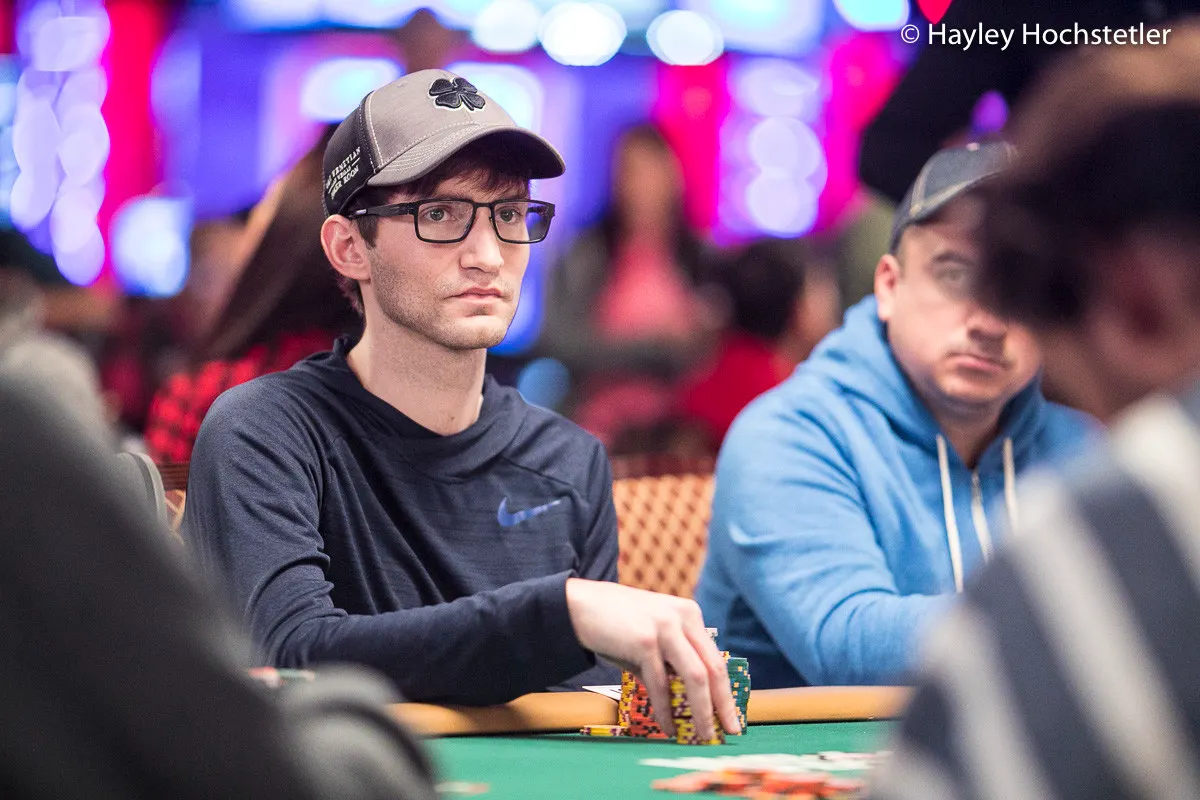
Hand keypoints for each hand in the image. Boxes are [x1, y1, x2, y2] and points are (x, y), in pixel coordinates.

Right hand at [564, 578, 740, 738]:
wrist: (578, 606)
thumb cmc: (615, 626)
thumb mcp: (653, 637)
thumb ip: (672, 661)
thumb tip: (690, 701)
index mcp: (689, 614)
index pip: (715, 658)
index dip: (726, 690)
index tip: (731, 715)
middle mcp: (683, 617)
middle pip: (713, 669)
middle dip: (724, 704)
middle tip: (731, 731)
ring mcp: (665, 627)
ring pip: (695, 678)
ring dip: (702, 712)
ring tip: (703, 734)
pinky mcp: (645, 641)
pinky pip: (661, 684)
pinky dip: (666, 710)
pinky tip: (668, 727)